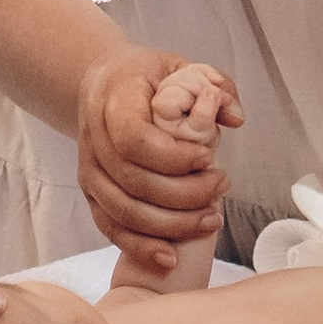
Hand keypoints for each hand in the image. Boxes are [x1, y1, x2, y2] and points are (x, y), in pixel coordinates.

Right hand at [74, 49, 240, 258]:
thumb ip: (213, 85)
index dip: (174, 158)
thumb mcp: (180, 66)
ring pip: (124, 211)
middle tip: (223, 186)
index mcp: (114, 100)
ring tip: (211, 219)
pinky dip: (139, 247)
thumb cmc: (145, 79)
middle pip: (134, 181)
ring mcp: (88, 170)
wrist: (98, 85)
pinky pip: (111, 228)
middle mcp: (94, 138)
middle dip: (185, 195)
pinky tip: (170, 257)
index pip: (135, 139)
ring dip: (171, 224)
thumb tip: (234, 118)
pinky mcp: (90, 194)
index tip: (209, 157)